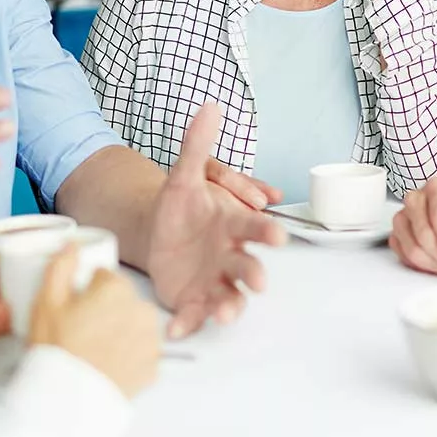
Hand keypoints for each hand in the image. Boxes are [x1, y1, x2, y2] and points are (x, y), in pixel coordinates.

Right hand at [29, 245, 160, 398]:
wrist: (67, 402)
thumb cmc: (56, 352)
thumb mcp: (46, 302)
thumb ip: (60, 266)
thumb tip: (71, 246)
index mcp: (117, 289)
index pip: (104, 277)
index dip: (86, 291)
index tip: (76, 308)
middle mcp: (141, 309)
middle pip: (122, 299)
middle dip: (105, 310)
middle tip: (81, 331)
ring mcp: (150, 340)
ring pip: (134, 324)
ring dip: (119, 331)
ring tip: (93, 349)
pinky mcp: (153, 367)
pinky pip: (141, 352)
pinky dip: (128, 356)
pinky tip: (107, 364)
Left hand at [147, 104, 286, 338]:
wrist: (159, 234)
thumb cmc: (182, 208)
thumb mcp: (184, 175)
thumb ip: (197, 145)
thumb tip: (209, 106)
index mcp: (232, 225)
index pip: (255, 226)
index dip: (266, 230)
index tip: (277, 235)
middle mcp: (229, 255)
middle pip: (247, 265)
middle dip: (254, 272)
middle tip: (259, 281)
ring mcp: (213, 281)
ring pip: (229, 296)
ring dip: (230, 306)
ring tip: (226, 314)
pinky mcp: (193, 300)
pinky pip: (193, 315)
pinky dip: (187, 324)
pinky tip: (175, 330)